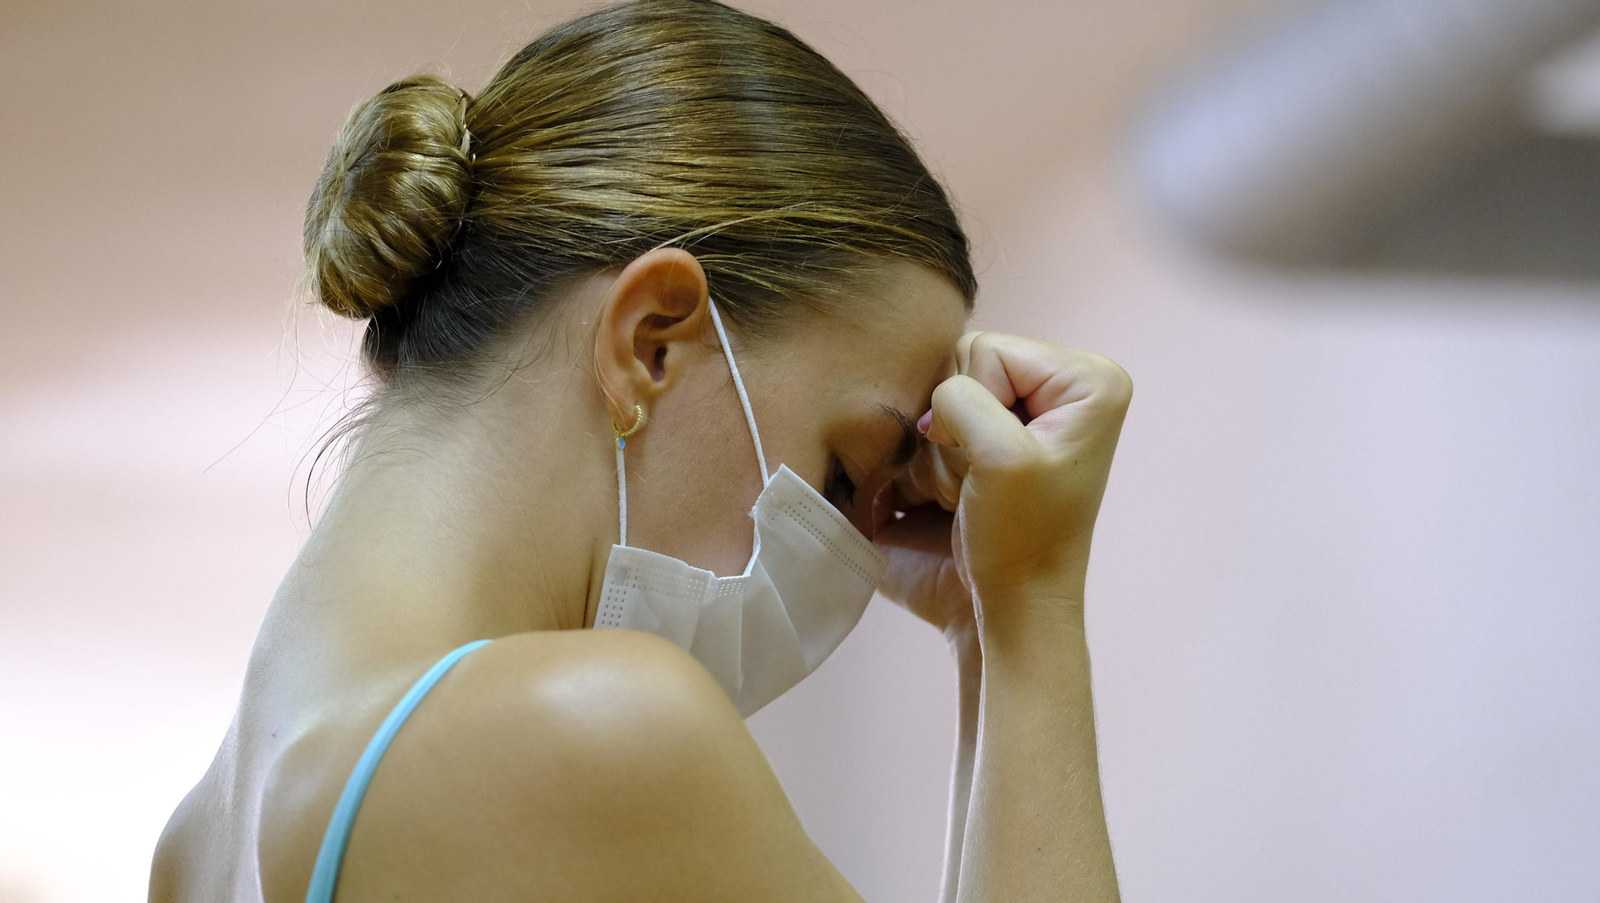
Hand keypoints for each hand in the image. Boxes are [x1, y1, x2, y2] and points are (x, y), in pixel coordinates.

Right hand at [873, 331, 1132, 637]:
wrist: (1011, 606)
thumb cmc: (1020, 539)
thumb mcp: (1001, 457)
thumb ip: (960, 399)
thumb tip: (930, 401)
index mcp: (1086, 380)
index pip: (985, 347)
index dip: (973, 405)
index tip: (999, 462)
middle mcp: (1059, 387)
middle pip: (959, 365)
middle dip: (953, 429)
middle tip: (978, 480)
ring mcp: (1021, 414)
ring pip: (937, 398)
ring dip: (938, 453)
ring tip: (968, 493)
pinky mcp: (989, 441)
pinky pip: (931, 426)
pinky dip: (930, 464)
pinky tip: (953, 496)